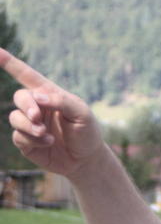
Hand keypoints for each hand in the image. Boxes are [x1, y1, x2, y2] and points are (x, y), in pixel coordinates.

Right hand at [0, 48, 105, 178]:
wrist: (86, 160)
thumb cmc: (87, 133)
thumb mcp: (82, 114)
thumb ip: (62, 101)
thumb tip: (38, 97)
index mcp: (50, 95)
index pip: (27, 76)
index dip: (10, 63)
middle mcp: (37, 107)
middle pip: (20, 97)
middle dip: (27, 106)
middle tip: (37, 117)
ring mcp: (30, 124)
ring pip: (15, 118)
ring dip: (29, 126)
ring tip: (46, 134)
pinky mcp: (26, 142)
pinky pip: (19, 137)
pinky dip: (33, 140)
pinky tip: (48, 143)